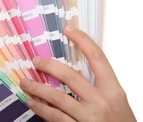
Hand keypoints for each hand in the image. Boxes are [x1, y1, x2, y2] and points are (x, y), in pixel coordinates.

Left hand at [20, 25, 135, 121]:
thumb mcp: (116, 103)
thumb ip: (99, 87)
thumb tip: (72, 70)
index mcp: (113, 91)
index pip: (98, 58)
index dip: (83, 41)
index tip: (69, 29)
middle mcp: (101, 102)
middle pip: (70, 75)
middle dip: (48, 65)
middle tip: (35, 61)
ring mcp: (89, 118)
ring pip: (57, 97)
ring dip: (37, 88)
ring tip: (26, 83)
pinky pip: (54, 117)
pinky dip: (41, 109)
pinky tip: (32, 103)